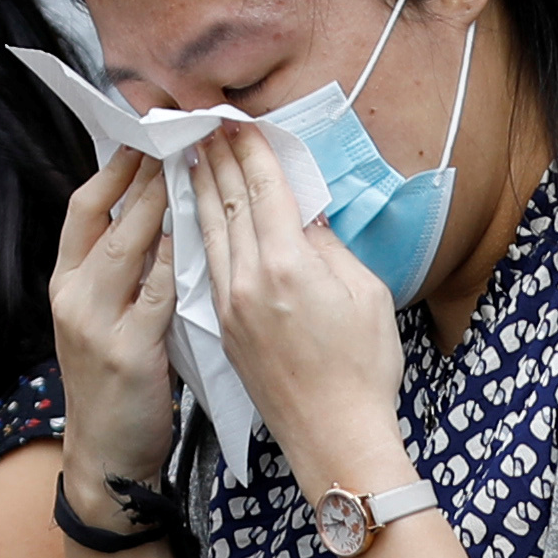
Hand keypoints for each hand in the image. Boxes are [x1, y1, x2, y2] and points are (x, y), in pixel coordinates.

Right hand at [48, 154, 180, 489]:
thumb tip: (161, 220)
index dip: (113, 169)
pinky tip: (201, 232)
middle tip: (176, 137)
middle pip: (104, 216)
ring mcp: (96, 324)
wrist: (109, 459)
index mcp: (65, 284)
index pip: (83, 208)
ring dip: (162, 204)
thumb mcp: (104, 323)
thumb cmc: (118, 390)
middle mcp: (72, 297)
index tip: (144, 137)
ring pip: (129, 246)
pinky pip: (157, 292)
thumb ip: (123, 276)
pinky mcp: (129, 352)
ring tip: (192, 168)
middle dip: (141, 174)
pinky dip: (178, 259)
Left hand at [185, 122, 407, 493]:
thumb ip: (331, 248)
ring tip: (191, 157)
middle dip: (218, 158)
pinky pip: (206, 266)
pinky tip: (194, 216)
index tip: (239, 119)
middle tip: (206, 123)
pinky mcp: (224, 330)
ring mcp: (231, 306)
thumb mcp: (366, 295)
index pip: (263, 189)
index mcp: (288, 265)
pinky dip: (199, 231)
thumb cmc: (364, 370)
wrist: (335, 438)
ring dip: (199, 190)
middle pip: (227, 203)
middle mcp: (250, 280)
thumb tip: (306, 218)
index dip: (251, 149)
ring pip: (208, 233)